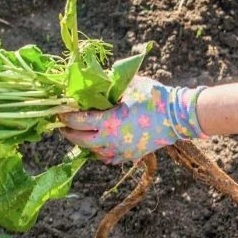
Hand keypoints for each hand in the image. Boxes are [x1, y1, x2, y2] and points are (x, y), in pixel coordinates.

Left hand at [60, 76, 205, 163]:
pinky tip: (100, 148)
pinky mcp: (132, 155)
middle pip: (82, 141)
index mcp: (109, 122)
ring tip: (80, 136)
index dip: (65, 116)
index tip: (58, 111)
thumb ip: (111, 83)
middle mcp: (112, 140)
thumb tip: (96, 78)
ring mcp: (122, 150)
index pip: (78, 121)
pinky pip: (111, 159)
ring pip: (95, 153)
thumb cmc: (155, 98)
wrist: (179, 116)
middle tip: (62, 126)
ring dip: (85, 145)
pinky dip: (102, 154)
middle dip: (69, 133)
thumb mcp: (130, 85)